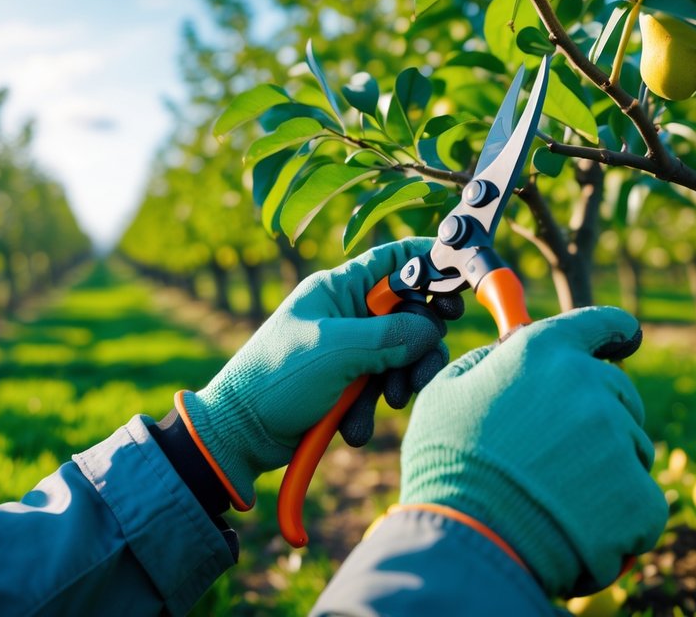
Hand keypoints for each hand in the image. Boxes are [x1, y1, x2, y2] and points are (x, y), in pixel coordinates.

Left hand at [180, 238, 448, 507]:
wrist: (238, 434)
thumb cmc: (275, 379)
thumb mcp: (336, 351)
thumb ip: (390, 335)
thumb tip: (432, 330)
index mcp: (339, 289)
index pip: (396, 260)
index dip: (430, 268)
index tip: (458, 291)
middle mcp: (348, 314)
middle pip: (410, 314)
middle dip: (419, 345)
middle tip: (417, 370)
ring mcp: (349, 349)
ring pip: (401, 355)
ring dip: (399, 381)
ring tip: (388, 402)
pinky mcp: (347, 383)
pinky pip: (380, 387)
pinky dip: (372, 408)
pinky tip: (351, 425)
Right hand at [397, 307, 666, 596]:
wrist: (465, 543)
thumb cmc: (445, 467)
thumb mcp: (445, 395)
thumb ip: (484, 364)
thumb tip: (504, 355)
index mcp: (544, 351)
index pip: (599, 323)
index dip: (614, 330)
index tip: (624, 336)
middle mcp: (589, 382)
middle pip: (619, 394)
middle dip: (599, 420)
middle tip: (559, 459)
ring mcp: (620, 438)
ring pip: (633, 450)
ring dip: (608, 473)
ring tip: (559, 503)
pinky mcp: (641, 495)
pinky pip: (644, 504)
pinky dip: (621, 522)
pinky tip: (582, 536)